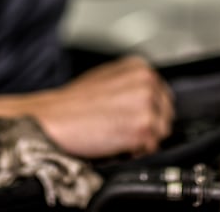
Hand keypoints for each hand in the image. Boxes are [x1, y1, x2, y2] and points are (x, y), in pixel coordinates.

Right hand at [35, 55, 173, 158]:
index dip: (148, 111)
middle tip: (123, 129)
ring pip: (161, 131)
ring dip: (144, 140)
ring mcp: (147, 104)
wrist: (53, 119)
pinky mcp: (144, 127)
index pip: (161, 94)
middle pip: (165, 113)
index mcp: (138, 67)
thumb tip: (147, 98)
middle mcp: (147, 81)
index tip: (134, 118)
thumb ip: (130, 84)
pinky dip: (137, 152)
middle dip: (149, 125)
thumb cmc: (73, 103)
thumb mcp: (105, 78)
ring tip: (117, 136)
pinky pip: (152, 148)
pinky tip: (117, 144)